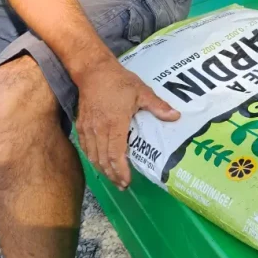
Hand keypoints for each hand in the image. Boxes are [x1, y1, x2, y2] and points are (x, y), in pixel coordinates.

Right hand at [76, 59, 179, 189]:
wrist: (93, 71)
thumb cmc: (119, 82)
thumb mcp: (142, 92)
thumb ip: (158, 106)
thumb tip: (176, 117)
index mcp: (115, 123)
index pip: (116, 153)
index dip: (120, 170)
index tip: (127, 181)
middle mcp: (99, 129)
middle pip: (103, 159)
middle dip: (112, 175)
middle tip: (122, 186)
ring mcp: (88, 128)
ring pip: (93, 155)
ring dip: (102, 169)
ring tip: (113, 179)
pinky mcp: (81, 125)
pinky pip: (85, 147)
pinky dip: (92, 158)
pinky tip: (99, 163)